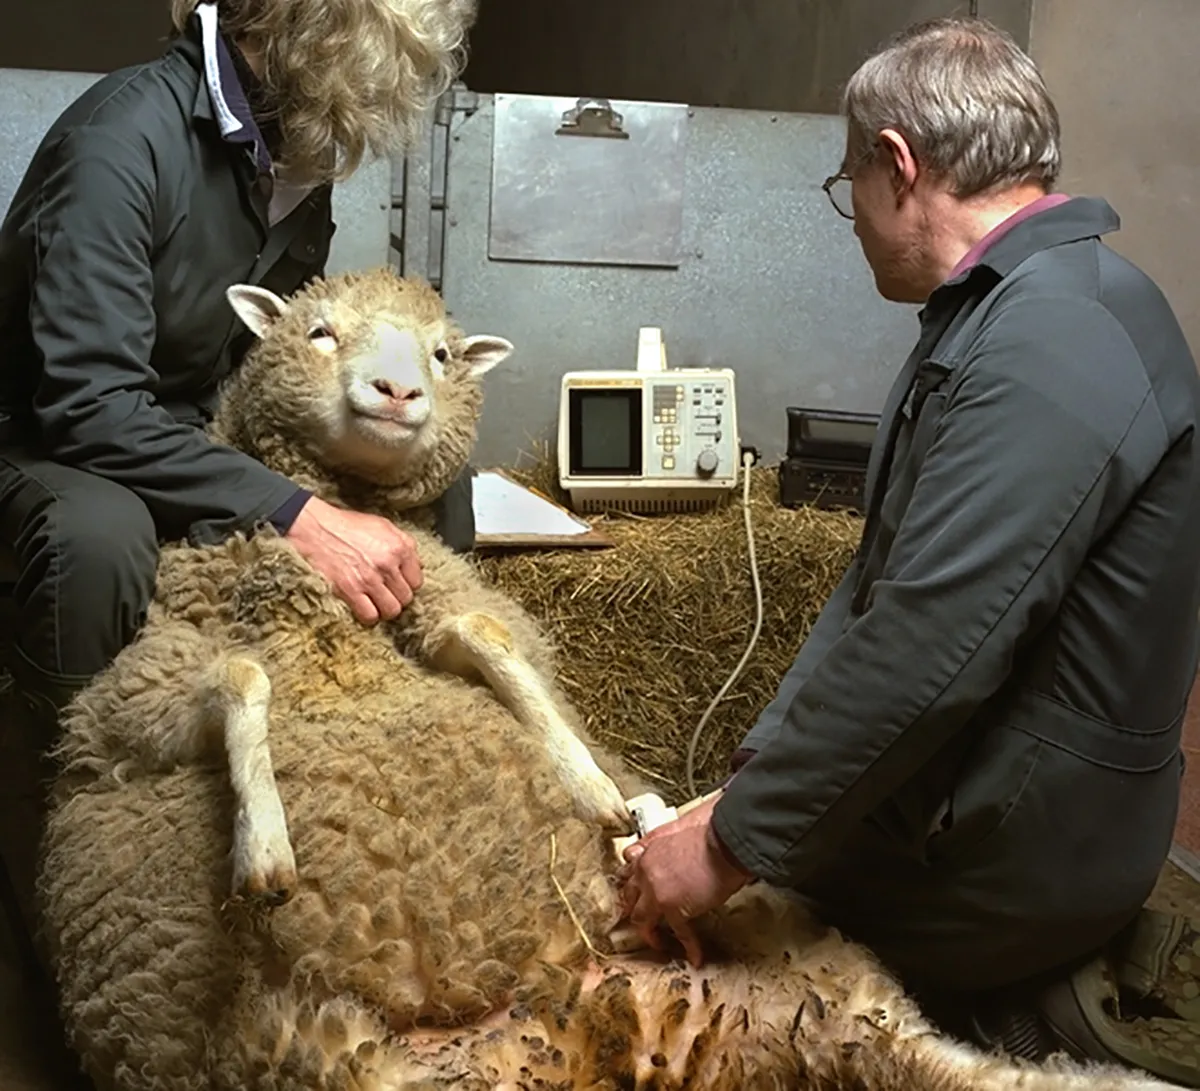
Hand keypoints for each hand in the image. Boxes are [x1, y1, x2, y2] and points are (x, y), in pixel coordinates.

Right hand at [285, 495, 423, 624]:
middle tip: (385, 594)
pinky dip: (368, 616)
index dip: (407, 584)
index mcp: (400, 547)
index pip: (417, 581)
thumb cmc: (347, 526)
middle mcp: (388, 563)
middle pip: (406, 598)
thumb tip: (417, 566)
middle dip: (396, 598)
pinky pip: (370, 616)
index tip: (397, 584)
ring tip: (376, 603)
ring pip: (391, 610)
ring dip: (384, 609)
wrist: (314, 529)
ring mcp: (370, 579)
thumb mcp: (382, 526)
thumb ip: (403, 545)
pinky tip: (362, 607)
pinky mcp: (351, 590)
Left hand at [616, 795, 749, 966]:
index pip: (629, 870)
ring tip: (659, 942)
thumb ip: (663, 839)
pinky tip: (695, 957)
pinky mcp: (675, 909)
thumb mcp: (677, 828)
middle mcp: (646, 872)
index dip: (632, 883)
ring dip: (649, 933)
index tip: (637, 891)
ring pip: (641, 919)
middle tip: (641, 918)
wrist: (723, 843)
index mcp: (648, 852)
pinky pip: (680, 933)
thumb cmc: (709, 831)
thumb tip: (664, 843)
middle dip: (633, 908)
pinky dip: (689, 946)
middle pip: (629, 896)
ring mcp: (657, 893)